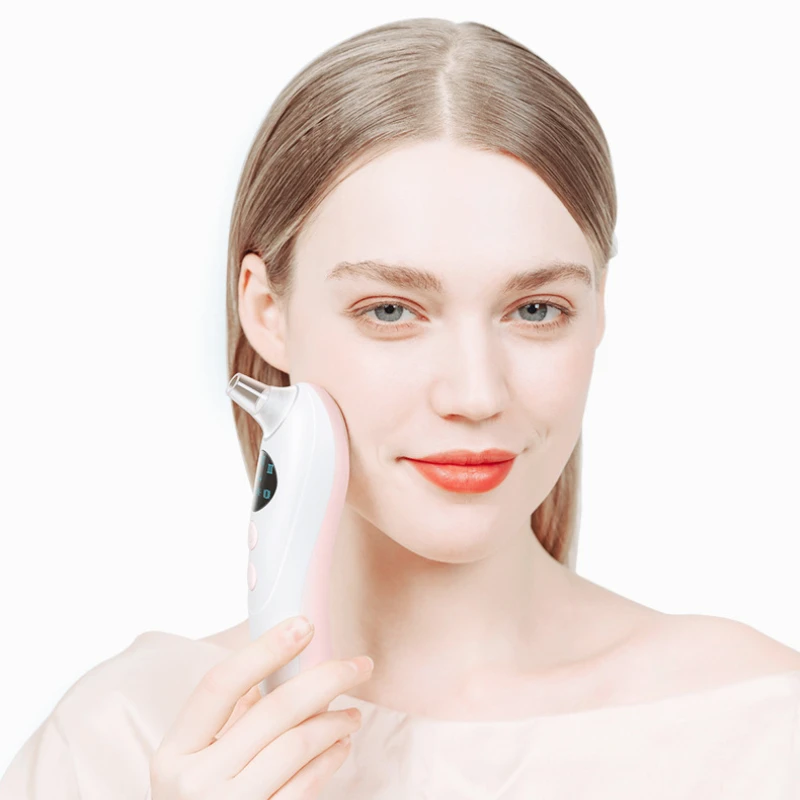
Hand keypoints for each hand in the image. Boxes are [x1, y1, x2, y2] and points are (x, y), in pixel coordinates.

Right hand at [149, 615, 373, 798]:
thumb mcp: (196, 760)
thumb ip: (231, 715)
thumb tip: (282, 662)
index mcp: (175, 752)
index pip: (220, 684)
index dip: (264, 649)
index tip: (304, 625)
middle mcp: (195, 782)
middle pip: (274, 711)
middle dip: (326, 679)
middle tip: (358, 665)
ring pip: (297, 744)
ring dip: (335, 721)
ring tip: (352, 713)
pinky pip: (306, 784)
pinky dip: (331, 758)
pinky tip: (341, 744)